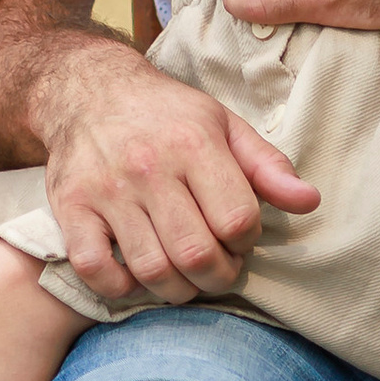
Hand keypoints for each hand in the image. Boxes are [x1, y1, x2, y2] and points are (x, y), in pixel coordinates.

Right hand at [37, 34, 319, 300]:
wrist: (88, 91)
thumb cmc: (167, 114)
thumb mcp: (224, 125)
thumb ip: (267, 166)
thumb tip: (309, 202)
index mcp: (194, 143)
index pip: (237, 220)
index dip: (247, 242)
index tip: (239, 239)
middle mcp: (149, 167)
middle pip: (197, 253)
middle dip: (218, 276)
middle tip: (217, 270)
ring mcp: (106, 190)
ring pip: (151, 268)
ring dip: (176, 290)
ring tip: (184, 278)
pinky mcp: (70, 207)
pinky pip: (94, 268)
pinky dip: (119, 287)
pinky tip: (136, 276)